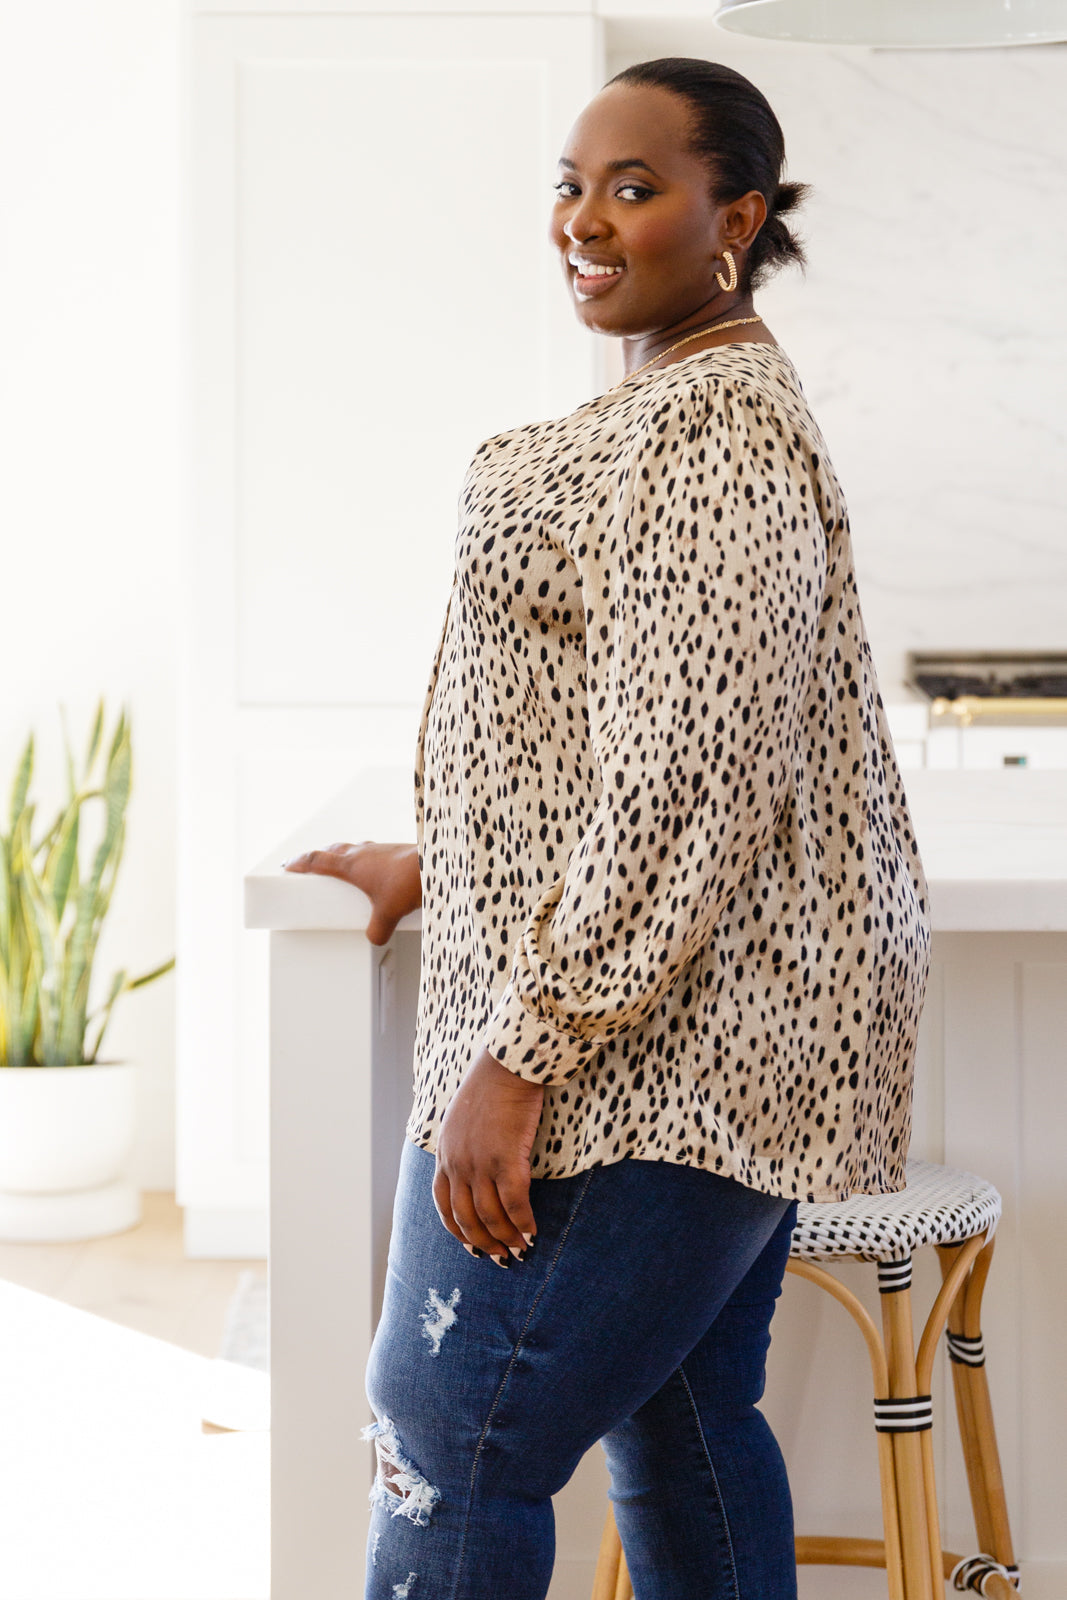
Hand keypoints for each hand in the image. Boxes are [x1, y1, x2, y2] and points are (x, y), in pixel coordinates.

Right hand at [281, 840, 420, 945]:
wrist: (435, 865)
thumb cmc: (409, 882)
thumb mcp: (388, 914)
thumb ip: (377, 930)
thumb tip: (374, 937)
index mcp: (351, 864)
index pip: (316, 860)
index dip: (299, 863)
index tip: (288, 866)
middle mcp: (362, 852)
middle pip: (332, 850)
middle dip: (318, 857)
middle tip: (310, 865)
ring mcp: (379, 849)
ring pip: (352, 848)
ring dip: (342, 855)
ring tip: (340, 868)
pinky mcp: (394, 851)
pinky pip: (371, 852)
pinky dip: (364, 859)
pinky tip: (372, 871)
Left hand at [433, 1048, 544, 1263]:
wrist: (506, 1065)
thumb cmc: (491, 1086)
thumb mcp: (462, 1118)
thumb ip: (463, 1144)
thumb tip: (476, 1165)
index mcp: (445, 1154)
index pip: (444, 1204)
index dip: (458, 1230)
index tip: (472, 1246)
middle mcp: (457, 1163)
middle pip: (465, 1217)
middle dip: (483, 1242)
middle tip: (500, 1258)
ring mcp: (480, 1163)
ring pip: (490, 1215)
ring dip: (506, 1238)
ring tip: (520, 1250)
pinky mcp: (506, 1159)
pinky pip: (515, 1203)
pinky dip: (524, 1222)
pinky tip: (534, 1231)